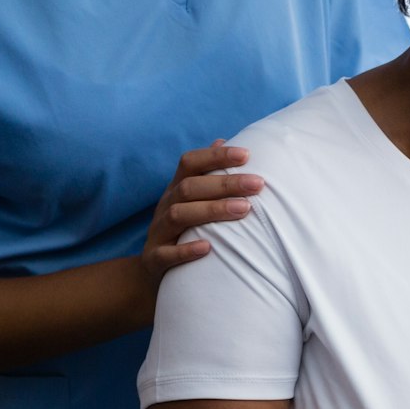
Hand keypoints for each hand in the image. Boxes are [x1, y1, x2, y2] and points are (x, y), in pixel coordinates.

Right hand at [138, 140, 264, 281]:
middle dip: (224, 184)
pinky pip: (166, 253)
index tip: (247, 154)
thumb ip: (207, 173)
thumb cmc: (185, 228)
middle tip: (257, 183)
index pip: (190, 162)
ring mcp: (158, 232)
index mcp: (176, 188)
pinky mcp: (154, 259)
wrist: (152, 268)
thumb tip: (224, 139)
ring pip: (178, 215)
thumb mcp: (192, 199)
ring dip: (212, 211)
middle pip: (189, 187)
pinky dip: (186, 250)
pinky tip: (208, 247)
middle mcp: (165, 206)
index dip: (216, 156)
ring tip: (244, 209)